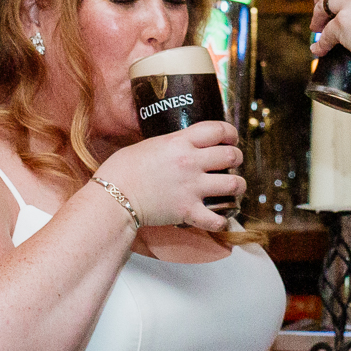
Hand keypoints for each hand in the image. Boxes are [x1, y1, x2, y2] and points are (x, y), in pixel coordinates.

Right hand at [94, 120, 243, 230]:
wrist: (112, 196)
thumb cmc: (123, 168)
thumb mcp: (151, 144)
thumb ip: (173, 143)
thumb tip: (185, 145)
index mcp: (180, 142)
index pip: (218, 130)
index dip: (230, 134)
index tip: (231, 139)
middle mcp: (190, 162)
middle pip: (231, 156)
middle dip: (237, 158)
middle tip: (233, 163)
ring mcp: (192, 188)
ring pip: (233, 184)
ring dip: (238, 186)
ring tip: (234, 188)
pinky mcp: (188, 211)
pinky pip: (217, 219)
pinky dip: (222, 220)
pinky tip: (220, 217)